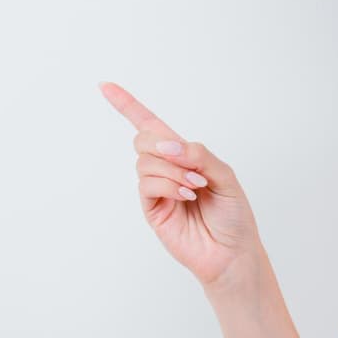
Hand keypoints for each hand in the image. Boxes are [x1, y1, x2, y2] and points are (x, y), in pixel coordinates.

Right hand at [99, 81, 262, 289]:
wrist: (232, 252)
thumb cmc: (233, 215)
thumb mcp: (225, 176)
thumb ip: (200, 155)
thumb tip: (170, 145)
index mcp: (183, 156)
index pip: (151, 125)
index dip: (127, 105)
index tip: (105, 86)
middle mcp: (166, 169)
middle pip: (143, 138)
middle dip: (163, 145)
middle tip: (191, 166)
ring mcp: (157, 190)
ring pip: (146, 162)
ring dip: (173, 170)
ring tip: (196, 187)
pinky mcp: (152, 209)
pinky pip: (147, 184)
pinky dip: (167, 184)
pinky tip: (186, 195)